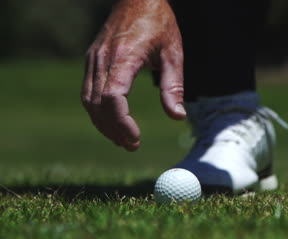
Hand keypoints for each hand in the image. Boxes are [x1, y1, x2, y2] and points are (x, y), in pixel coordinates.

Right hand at [81, 0, 184, 151]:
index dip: (121, 122)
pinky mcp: (92, 59)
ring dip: (103, 124)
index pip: (113, 97)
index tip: (136, 137)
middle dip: (113, 130)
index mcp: (124, 57)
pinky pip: (88, 91)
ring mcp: (94, 59)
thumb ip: (173, 86)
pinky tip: (112, 121)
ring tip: (123, 139)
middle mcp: (103, 59)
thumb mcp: (173, 53)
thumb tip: (177, 116)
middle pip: (98, 105)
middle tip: (132, 146)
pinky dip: (98, 111)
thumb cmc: (159, 23)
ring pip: (88, 101)